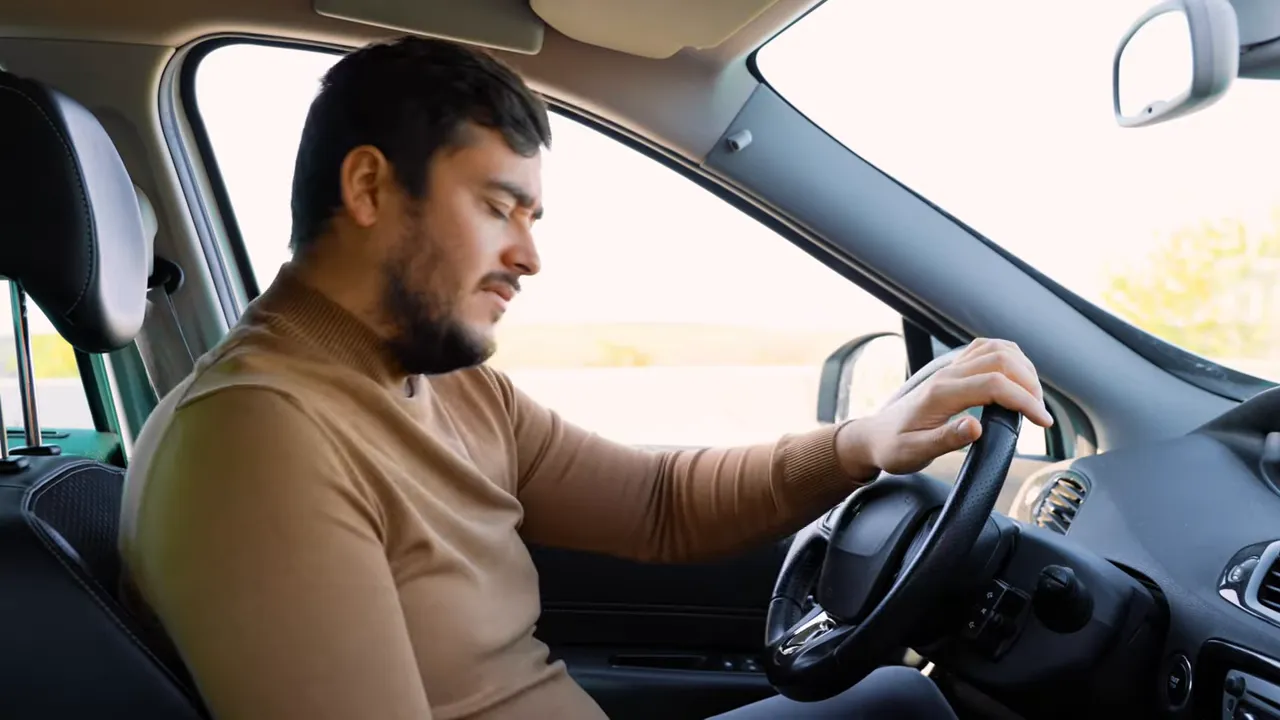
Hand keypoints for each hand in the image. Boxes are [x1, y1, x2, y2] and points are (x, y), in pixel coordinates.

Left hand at [836, 338, 1053, 478]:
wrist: (874, 436)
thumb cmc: (893, 447)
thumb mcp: (915, 452)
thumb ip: (945, 440)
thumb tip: (975, 427)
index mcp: (941, 393)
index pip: (994, 384)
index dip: (1024, 400)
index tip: (1042, 421)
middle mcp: (947, 374)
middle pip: (1001, 359)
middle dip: (1030, 383)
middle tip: (1039, 412)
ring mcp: (949, 369)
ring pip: (996, 349)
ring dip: (1023, 367)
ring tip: (1033, 396)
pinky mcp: (953, 370)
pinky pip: (986, 350)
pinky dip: (1010, 358)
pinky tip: (1018, 377)